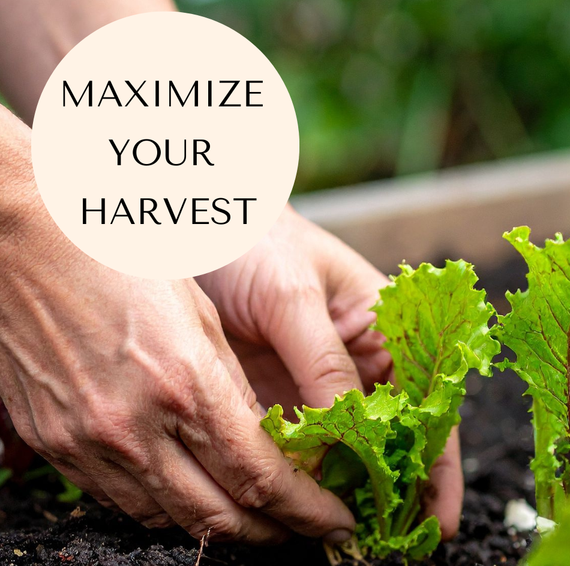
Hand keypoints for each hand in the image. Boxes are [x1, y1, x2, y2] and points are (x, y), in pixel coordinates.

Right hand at [0, 115, 354, 543]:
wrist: (22, 238)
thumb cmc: (120, 258)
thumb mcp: (201, 314)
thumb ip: (233, 386)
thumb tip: (267, 440)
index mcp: (185, 384)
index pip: (261, 478)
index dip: (307, 511)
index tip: (336, 520)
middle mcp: (133, 426)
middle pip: (219, 517)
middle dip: (274, 534)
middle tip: (306, 530)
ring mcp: (87, 442)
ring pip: (169, 519)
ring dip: (223, 526)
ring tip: (259, 517)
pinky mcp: (54, 444)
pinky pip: (121, 499)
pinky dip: (167, 506)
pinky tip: (194, 490)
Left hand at [196, 206, 464, 538]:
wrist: (185, 219)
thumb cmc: (255, 237)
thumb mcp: (293, 296)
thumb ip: (322, 364)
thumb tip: (350, 433)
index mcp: (387, 332)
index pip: (428, 406)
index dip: (437, 466)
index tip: (436, 521)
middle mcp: (357, 366)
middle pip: (389, 442)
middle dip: (392, 493)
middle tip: (383, 546)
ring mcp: (312, 386)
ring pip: (339, 455)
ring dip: (341, 496)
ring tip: (341, 539)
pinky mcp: (270, 398)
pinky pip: (290, 449)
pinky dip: (293, 481)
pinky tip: (290, 510)